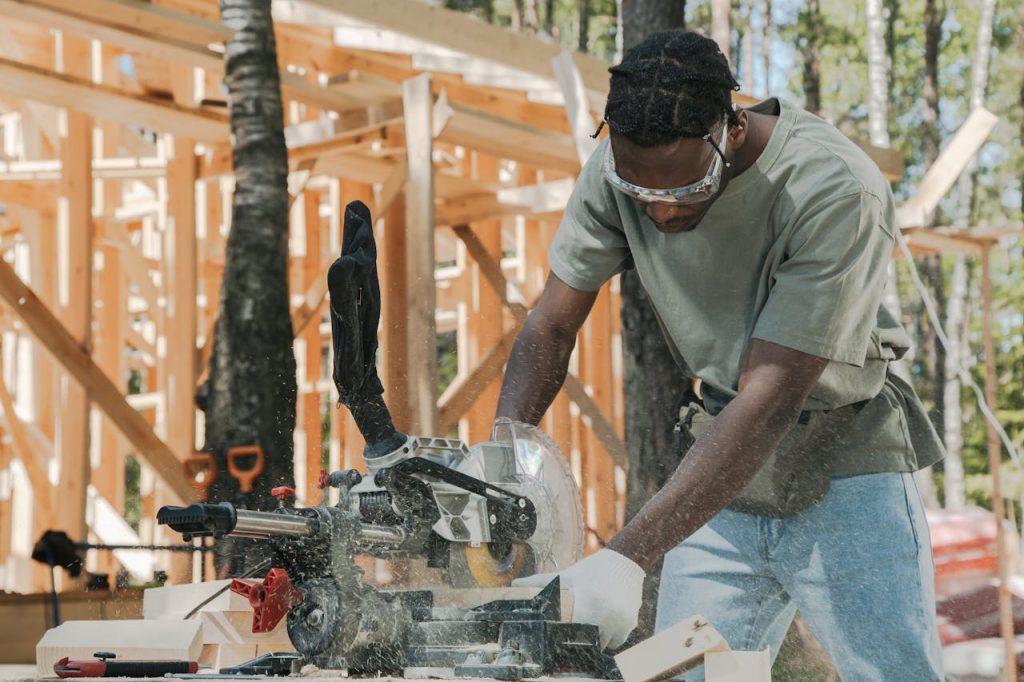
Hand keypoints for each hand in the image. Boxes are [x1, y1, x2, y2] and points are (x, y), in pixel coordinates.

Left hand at [513, 548, 644, 649]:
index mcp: (588, 604)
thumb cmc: (591, 570)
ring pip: (605, 644)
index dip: (566, 638)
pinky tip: (605, 624)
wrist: (625, 562)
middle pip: (590, 642)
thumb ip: (540, 582)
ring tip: (591, 626)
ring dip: (597, 640)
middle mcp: (607, 615)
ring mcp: (621, 620)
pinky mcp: (631, 622)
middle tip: (576, 632)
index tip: (561, 637)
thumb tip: (514, 584)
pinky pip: (618, 640)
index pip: (574, 634)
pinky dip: (611, 637)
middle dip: (582, 640)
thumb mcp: (566, 575)